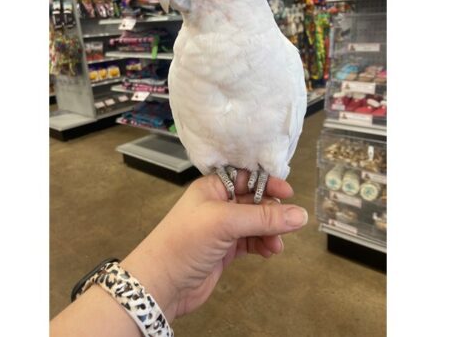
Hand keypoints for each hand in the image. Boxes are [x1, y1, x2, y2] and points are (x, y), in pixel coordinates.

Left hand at [120, 171, 308, 321]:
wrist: (162, 283)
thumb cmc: (184, 242)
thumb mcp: (224, 223)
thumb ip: (263, 218)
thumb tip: (300, 215)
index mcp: (212, 188)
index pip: (246, 177)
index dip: (267, 182)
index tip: (289, 193)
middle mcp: (217, 205)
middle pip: (254, 201)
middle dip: (272, 212)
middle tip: (288, 224)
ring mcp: (221, 228)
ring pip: (255, 224)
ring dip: (270, 232)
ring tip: (276, 245)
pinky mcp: (225, 250)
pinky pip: (251, 241)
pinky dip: (262, 245)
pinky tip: (269, 252)